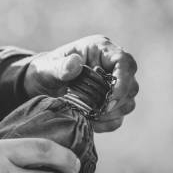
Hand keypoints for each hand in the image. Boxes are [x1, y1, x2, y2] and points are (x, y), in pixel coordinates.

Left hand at [23, 35, 138, 131]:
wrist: (40, 87)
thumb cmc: (44, 71)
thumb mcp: (46, 68)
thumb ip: (59, 67)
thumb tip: (76, 64)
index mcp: (100, 50)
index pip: (124, 62)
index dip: (123, 81)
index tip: (110, 99)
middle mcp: (111, 66)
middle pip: (132, 85)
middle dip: (118, 101)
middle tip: (98, 110)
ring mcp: (113, 86)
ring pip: (129, 102)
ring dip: (113, 113)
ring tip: (91, 115)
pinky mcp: (110, 103)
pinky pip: (119, 117)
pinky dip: (107, 123)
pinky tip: (91, 121)